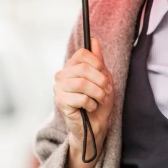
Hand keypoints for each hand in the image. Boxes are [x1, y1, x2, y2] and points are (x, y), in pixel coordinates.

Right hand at [54, 38, 113, 153]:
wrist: (95, 126)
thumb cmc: (98, 103)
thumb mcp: (103, 79)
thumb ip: (98, 61)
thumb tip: (94, 41)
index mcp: (71, 67)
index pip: (82, 54)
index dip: (97, 62)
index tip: (104, 73)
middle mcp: (62, 75)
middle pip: (83, 68)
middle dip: (101, 80)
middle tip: (107, 91)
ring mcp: (59, 88)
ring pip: (82, 83)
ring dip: (98, 93)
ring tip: (101, 100)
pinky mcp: (60, 102)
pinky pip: (80, 98)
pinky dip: (91, 104)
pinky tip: (90, 107)